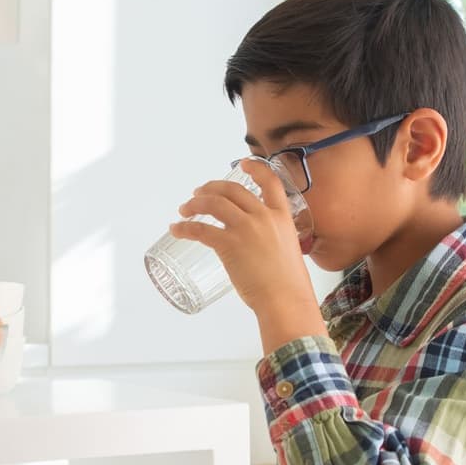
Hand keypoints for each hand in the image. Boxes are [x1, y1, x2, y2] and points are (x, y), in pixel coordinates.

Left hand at [171, 159, 315, 313]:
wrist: (286, 300)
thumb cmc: (288, 284)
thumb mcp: (288, 250)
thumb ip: (272, 240)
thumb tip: (256, 246)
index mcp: (282, 217)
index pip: (270, 182)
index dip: (255, 168)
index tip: (243, 164)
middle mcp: (263, 217)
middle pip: (232, 189)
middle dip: (211, 187)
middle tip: (199, 193)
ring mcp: (245, 229)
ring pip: (213, 203)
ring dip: (194, 203)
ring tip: (184, 209)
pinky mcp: (228, 245)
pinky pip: (199, 229)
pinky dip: (184, 227)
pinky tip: (176, 229)